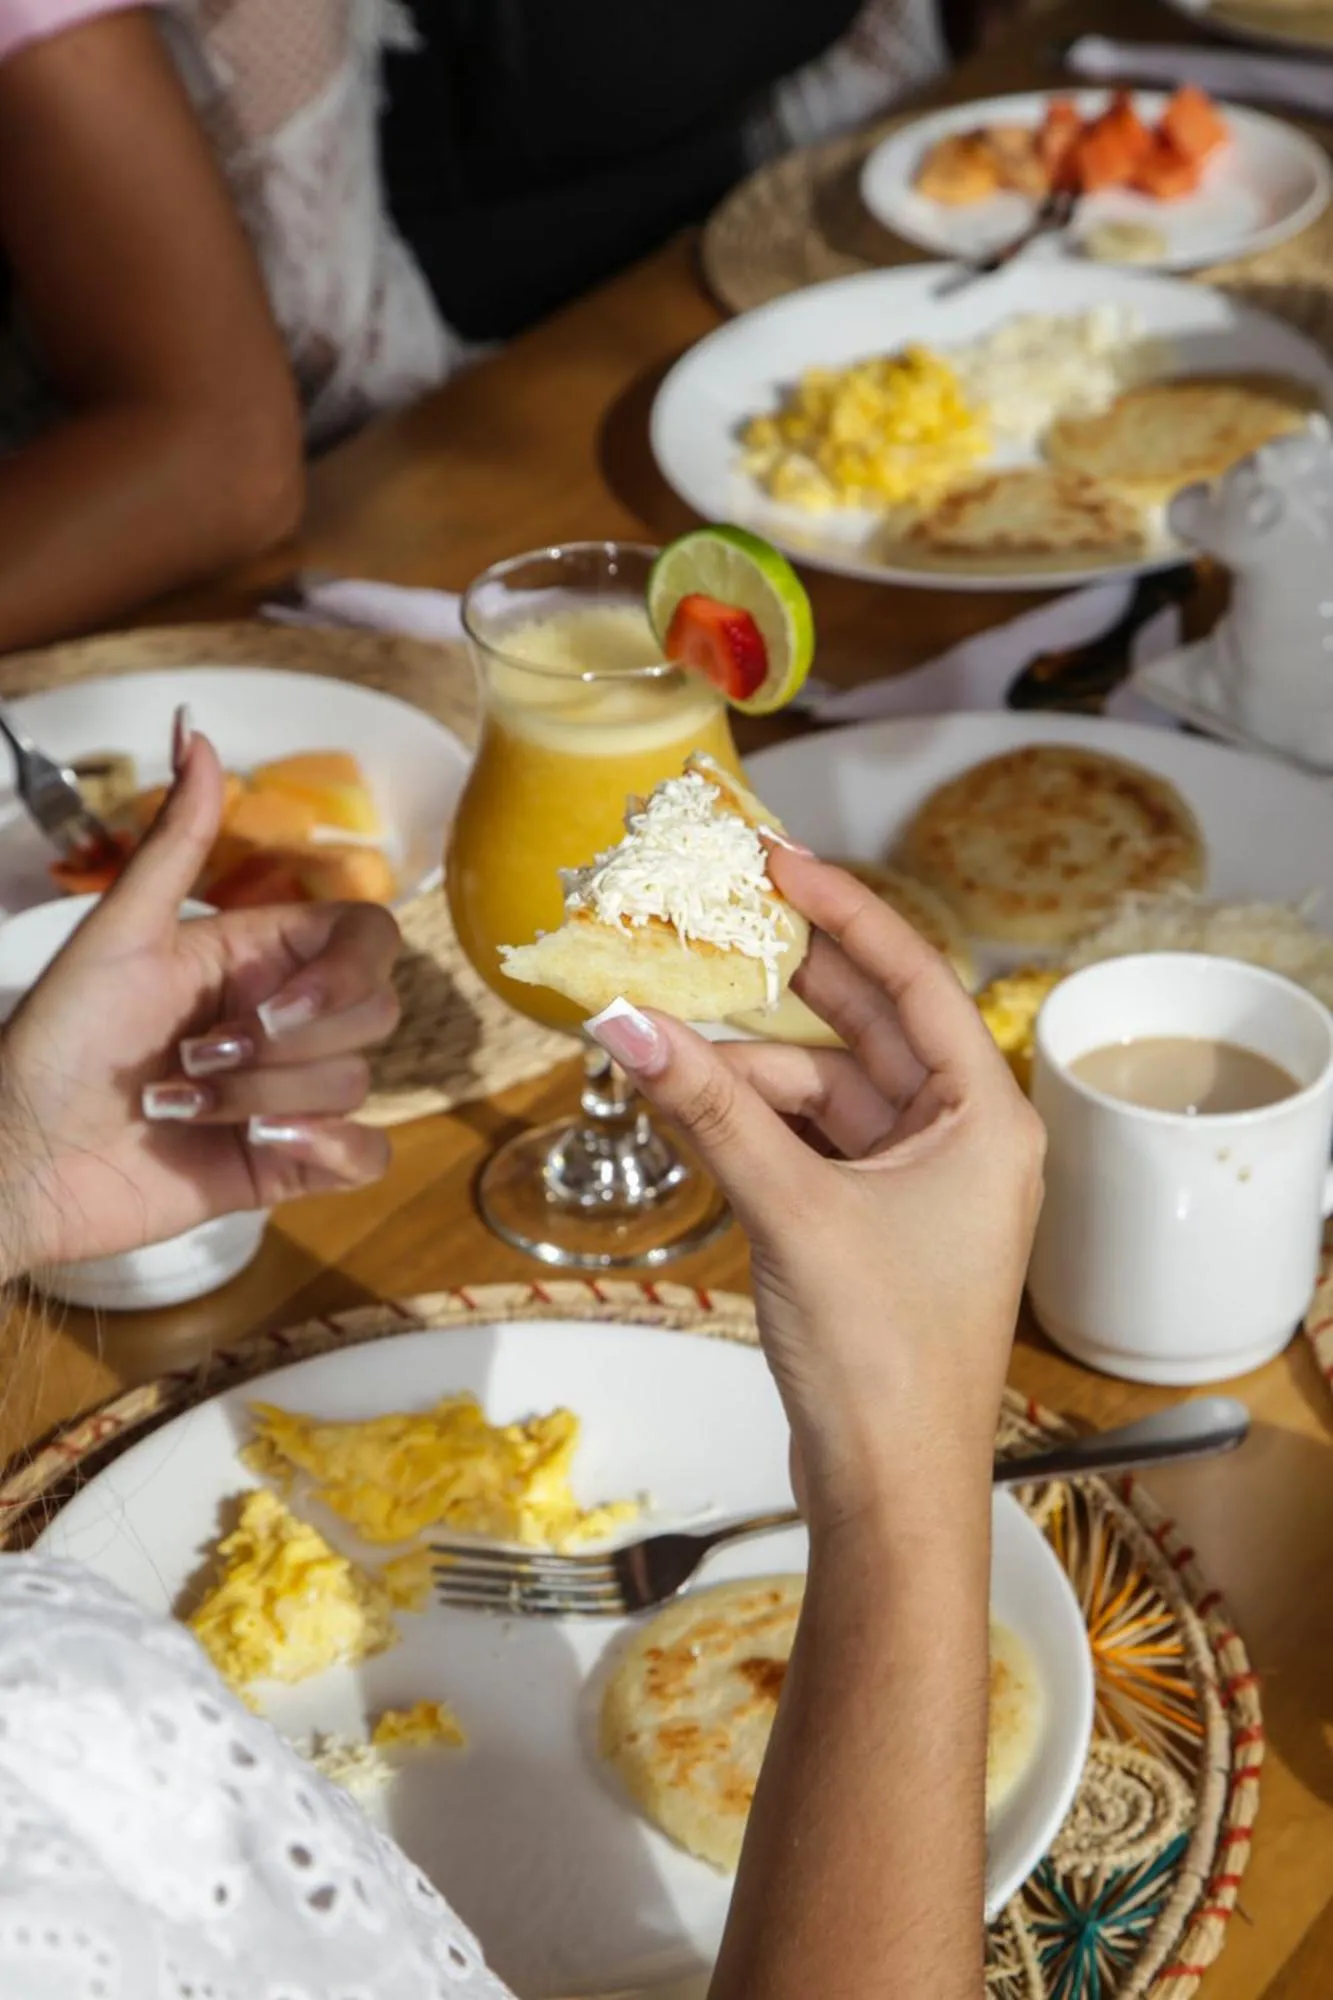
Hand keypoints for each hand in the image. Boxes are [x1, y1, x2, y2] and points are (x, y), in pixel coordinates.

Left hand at [1, 722, 399, 1272]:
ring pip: (356, 1084)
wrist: (21, 1161)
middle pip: (374, 1012)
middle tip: (196, 1056)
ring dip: (261, 1100)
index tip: (274, 1003)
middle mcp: (281, 1020)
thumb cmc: (54, 1045)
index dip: (344, 972)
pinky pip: (364, 1154)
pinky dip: (327, 1150)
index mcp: (254, 957)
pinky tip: (261, 1147)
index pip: (366, 939)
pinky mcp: (286, 1162)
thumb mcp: (116, 933)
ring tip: (180, 1107)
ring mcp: (288, 1092)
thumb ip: (175, 840)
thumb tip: (194, 730)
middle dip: (285, 1046)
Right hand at [587, 850, 1044, 1535]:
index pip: (915, 979)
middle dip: (786, 984)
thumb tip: (624, 1022)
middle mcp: (960, 1142)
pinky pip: (804, 1146)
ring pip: (820, 1093)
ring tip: (663, 1050)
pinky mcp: (869, 1228)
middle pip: (865, 1028)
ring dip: (745, 1075)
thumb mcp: (790, 1210)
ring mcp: (915, 1187)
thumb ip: (706, 1108)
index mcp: (985, 1120)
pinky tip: (687, 1107)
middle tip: (713, 924)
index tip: (781, 861)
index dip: (847, 912)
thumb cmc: (882, 1360)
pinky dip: (748, 1127)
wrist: (889, 1492)